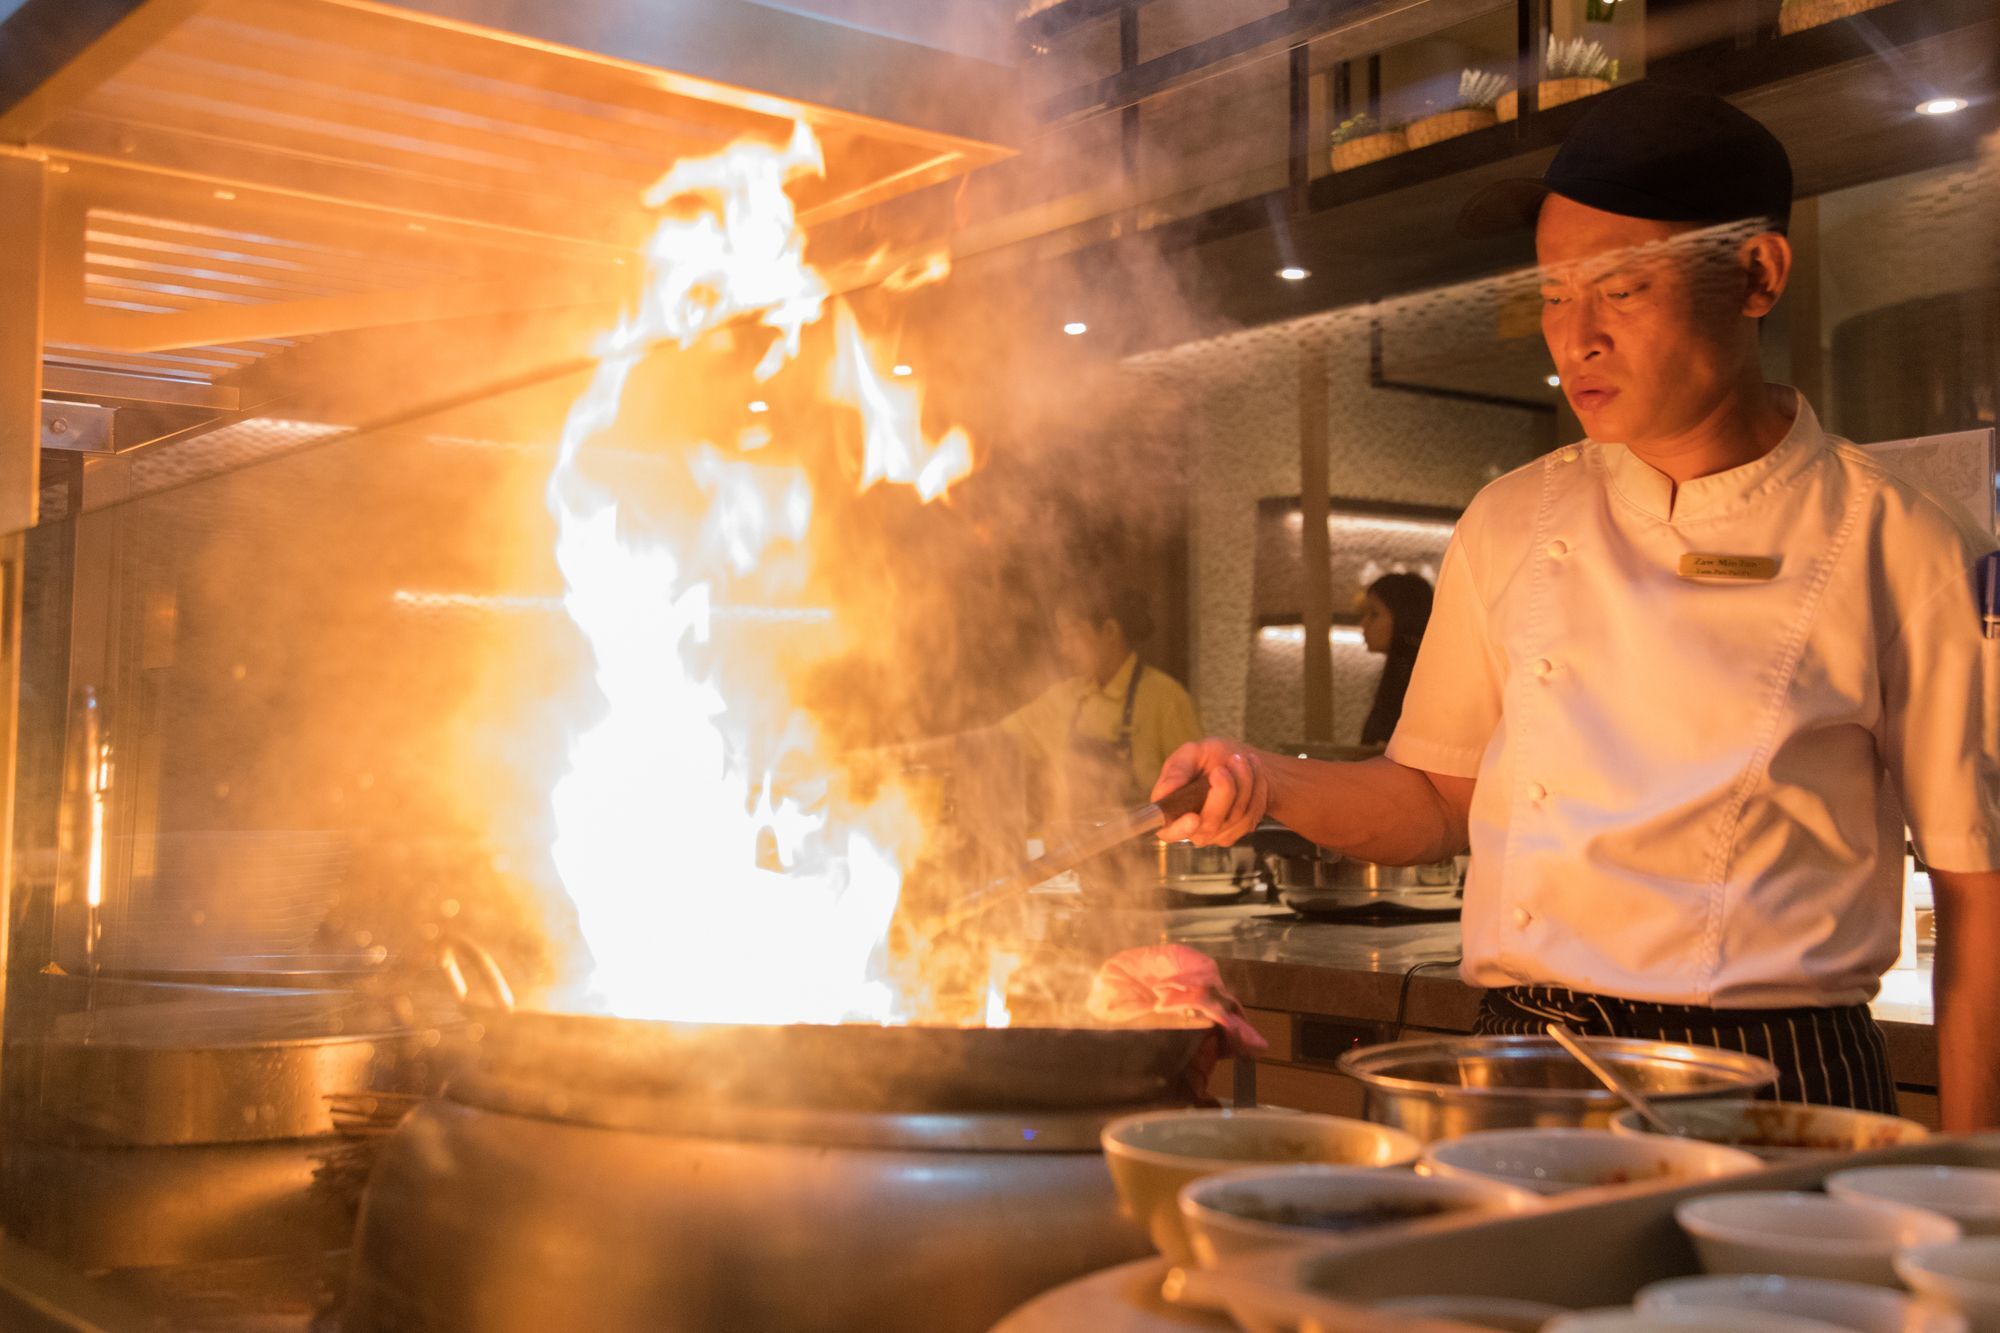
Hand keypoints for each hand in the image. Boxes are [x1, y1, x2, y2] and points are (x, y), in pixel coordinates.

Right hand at [1152, 738, 1268, 846]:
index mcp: (1171, 809)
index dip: (1179, 829)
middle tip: (1231, 761)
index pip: (1168, 832)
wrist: (1243, 762)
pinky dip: (1256, 789)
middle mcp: (1192, 827)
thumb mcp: (1191, 752)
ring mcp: (1216, 833)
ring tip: (1242, 760)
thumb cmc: (1211, 757)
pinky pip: (1251, 815)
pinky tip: (1253, 772)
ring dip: (1244, 783)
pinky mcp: (1238, 830)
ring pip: (1234, 817)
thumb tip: (1164, 791)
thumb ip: (1177, 770)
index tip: (1194, 817)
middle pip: (1209, 823)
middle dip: (1225, 790)